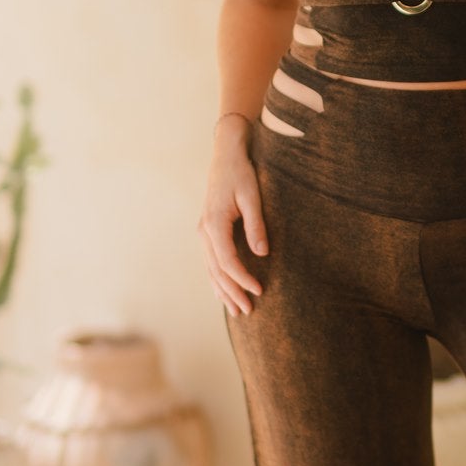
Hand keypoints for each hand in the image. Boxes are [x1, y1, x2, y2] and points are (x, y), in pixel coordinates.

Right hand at [199, 115, 267, 317]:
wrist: (226, 154)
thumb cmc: (242, 173)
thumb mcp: (252, 197)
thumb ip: (256, 225)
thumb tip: (262, 254)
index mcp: (214, 224)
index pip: (228, 261)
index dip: (243, 279)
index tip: (259, 291)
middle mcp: (204, 231)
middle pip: (217, 270)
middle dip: (232, 292)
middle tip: (248, 311)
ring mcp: (203, 231)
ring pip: (211, 269)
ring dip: (223, 291)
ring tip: (237, 310)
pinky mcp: (207, 230)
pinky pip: (210, 261)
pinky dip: (216, 279)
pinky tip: (221, 294)